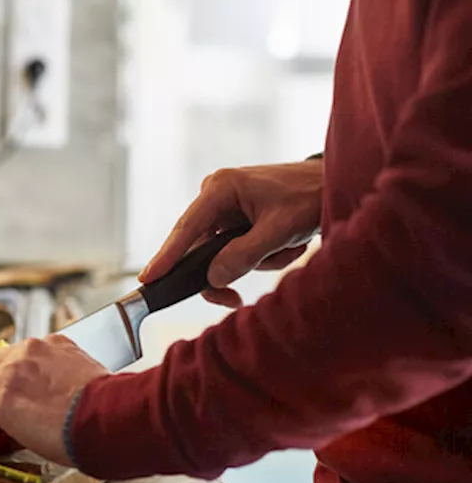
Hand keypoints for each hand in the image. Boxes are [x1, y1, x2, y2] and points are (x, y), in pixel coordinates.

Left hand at [0, 335, 107, 465]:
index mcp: (52, 345)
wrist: (115, 417)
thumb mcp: (89, 378)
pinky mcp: (4, 402)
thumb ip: (66, 381)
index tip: (3, 396)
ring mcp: (12, 375)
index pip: (16, 356)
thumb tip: (59, 406)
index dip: (5, 379)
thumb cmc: (113, 407)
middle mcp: (28, 352)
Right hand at [140, 161, 322, 307]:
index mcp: (220, 188)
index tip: (148, 278)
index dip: (166, 257)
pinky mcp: (237, 217)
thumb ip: (243, 256)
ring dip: (256, 260)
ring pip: (222, 253)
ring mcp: (226, 206)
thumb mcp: (279, 230)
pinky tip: (285, 244)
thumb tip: (212, 278)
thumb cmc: (309, 197)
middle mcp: (216, 194)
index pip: (186, 229)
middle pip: (202, 248)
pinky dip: (261, 255)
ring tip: (288, 247)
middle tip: (234, 299)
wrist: (335, 183)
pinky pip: (235, 249)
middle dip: (228, 269)